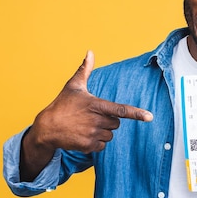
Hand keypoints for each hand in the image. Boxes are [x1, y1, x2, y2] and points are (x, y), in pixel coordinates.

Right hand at [20, 51, 152, 179]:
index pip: (121, 110)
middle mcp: (96, 120)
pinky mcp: (88, 146)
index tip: (150, 117)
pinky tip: (84, 136)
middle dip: (108, 120)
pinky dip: (97, 143)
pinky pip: (103, 146)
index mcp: (96, 105)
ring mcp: (92, 134)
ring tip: (86, 126)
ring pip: (110, 135)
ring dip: (103, 132)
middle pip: (116, 123)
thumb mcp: (73, 86)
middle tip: (92, 117)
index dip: (137, 113)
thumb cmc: (62, 104)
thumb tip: (90, 52)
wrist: (46, 128)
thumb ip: (85, 69)